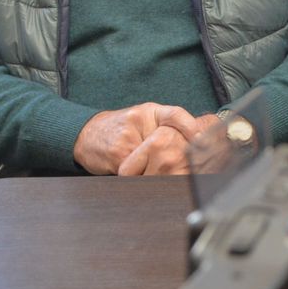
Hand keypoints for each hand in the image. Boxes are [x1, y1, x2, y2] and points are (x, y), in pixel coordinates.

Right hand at [73, 102, 204, 175]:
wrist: (86, 135)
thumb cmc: (121, 129)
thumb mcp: (144, 119)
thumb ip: (167, 125)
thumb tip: (197, 139)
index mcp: (150, 111)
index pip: (174, 114)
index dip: (190, 126)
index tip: (201, 140)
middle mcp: (139, 120)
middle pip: (167, 141)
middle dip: (178, 157)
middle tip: (188, 167)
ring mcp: (127, 137)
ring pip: (153, 159)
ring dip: (159, 170)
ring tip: (163, 174)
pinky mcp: (117, 155)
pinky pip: (137, 171)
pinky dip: (143, 176)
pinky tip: (143, 177)